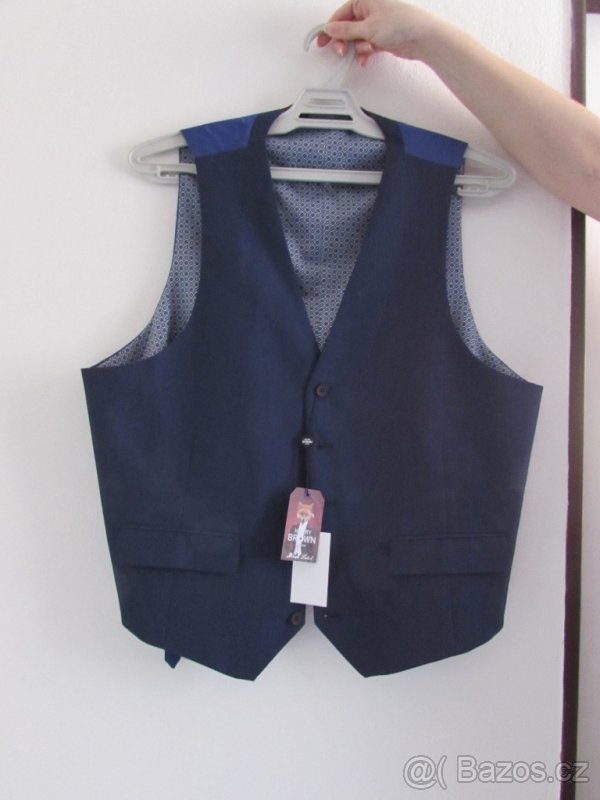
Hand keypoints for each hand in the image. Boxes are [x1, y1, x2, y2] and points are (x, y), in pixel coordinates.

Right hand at [317, 0, 442, 65]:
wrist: (422, 38)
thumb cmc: (401, 24)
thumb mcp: (367, 28)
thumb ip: (346, 30)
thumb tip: (330, 29)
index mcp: (365, 0)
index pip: (340, 14)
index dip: (330, 29)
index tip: (321, 40)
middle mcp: (370, 10)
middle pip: (347, 28)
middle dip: (344, 41)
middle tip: (342, 51)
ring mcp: (376, 24)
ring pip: (356, 39)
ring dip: (357, 48)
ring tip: (364, 51)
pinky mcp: (381, 37)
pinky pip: (366, 45)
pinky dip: (365, 52)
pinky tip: (367, 57)